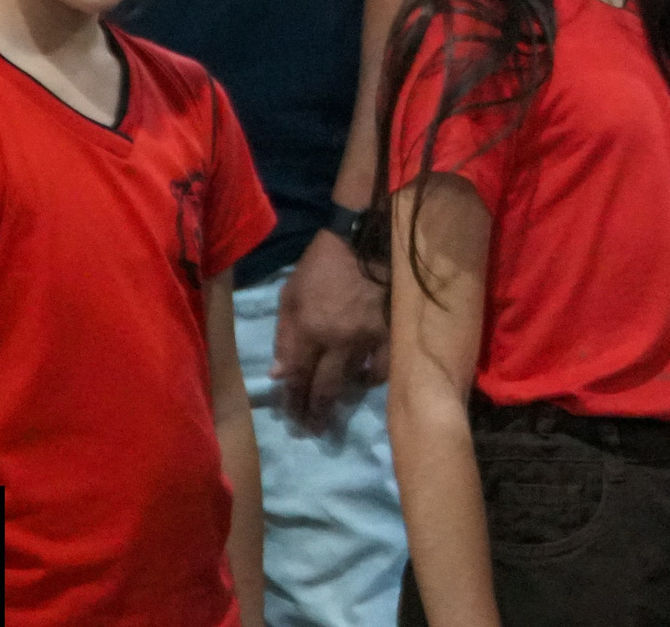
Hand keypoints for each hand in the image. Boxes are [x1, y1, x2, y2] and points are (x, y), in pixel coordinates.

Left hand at [271, 228, 389, 430]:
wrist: (366, 240)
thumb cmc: (321, 266)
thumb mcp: (290, 295)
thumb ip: (284, 336)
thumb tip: (279, 374)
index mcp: (309, 331)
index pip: (297, 378)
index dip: (293, 401)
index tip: (291, 417)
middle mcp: (338, 342)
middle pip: (325, 389)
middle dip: (315, 413)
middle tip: (311, 429)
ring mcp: (367, 339)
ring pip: (353, 383)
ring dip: (341, 400)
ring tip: (335, 410)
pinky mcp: (390, 333)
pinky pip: (382, 368)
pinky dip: (370, 379)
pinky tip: (363, 381)